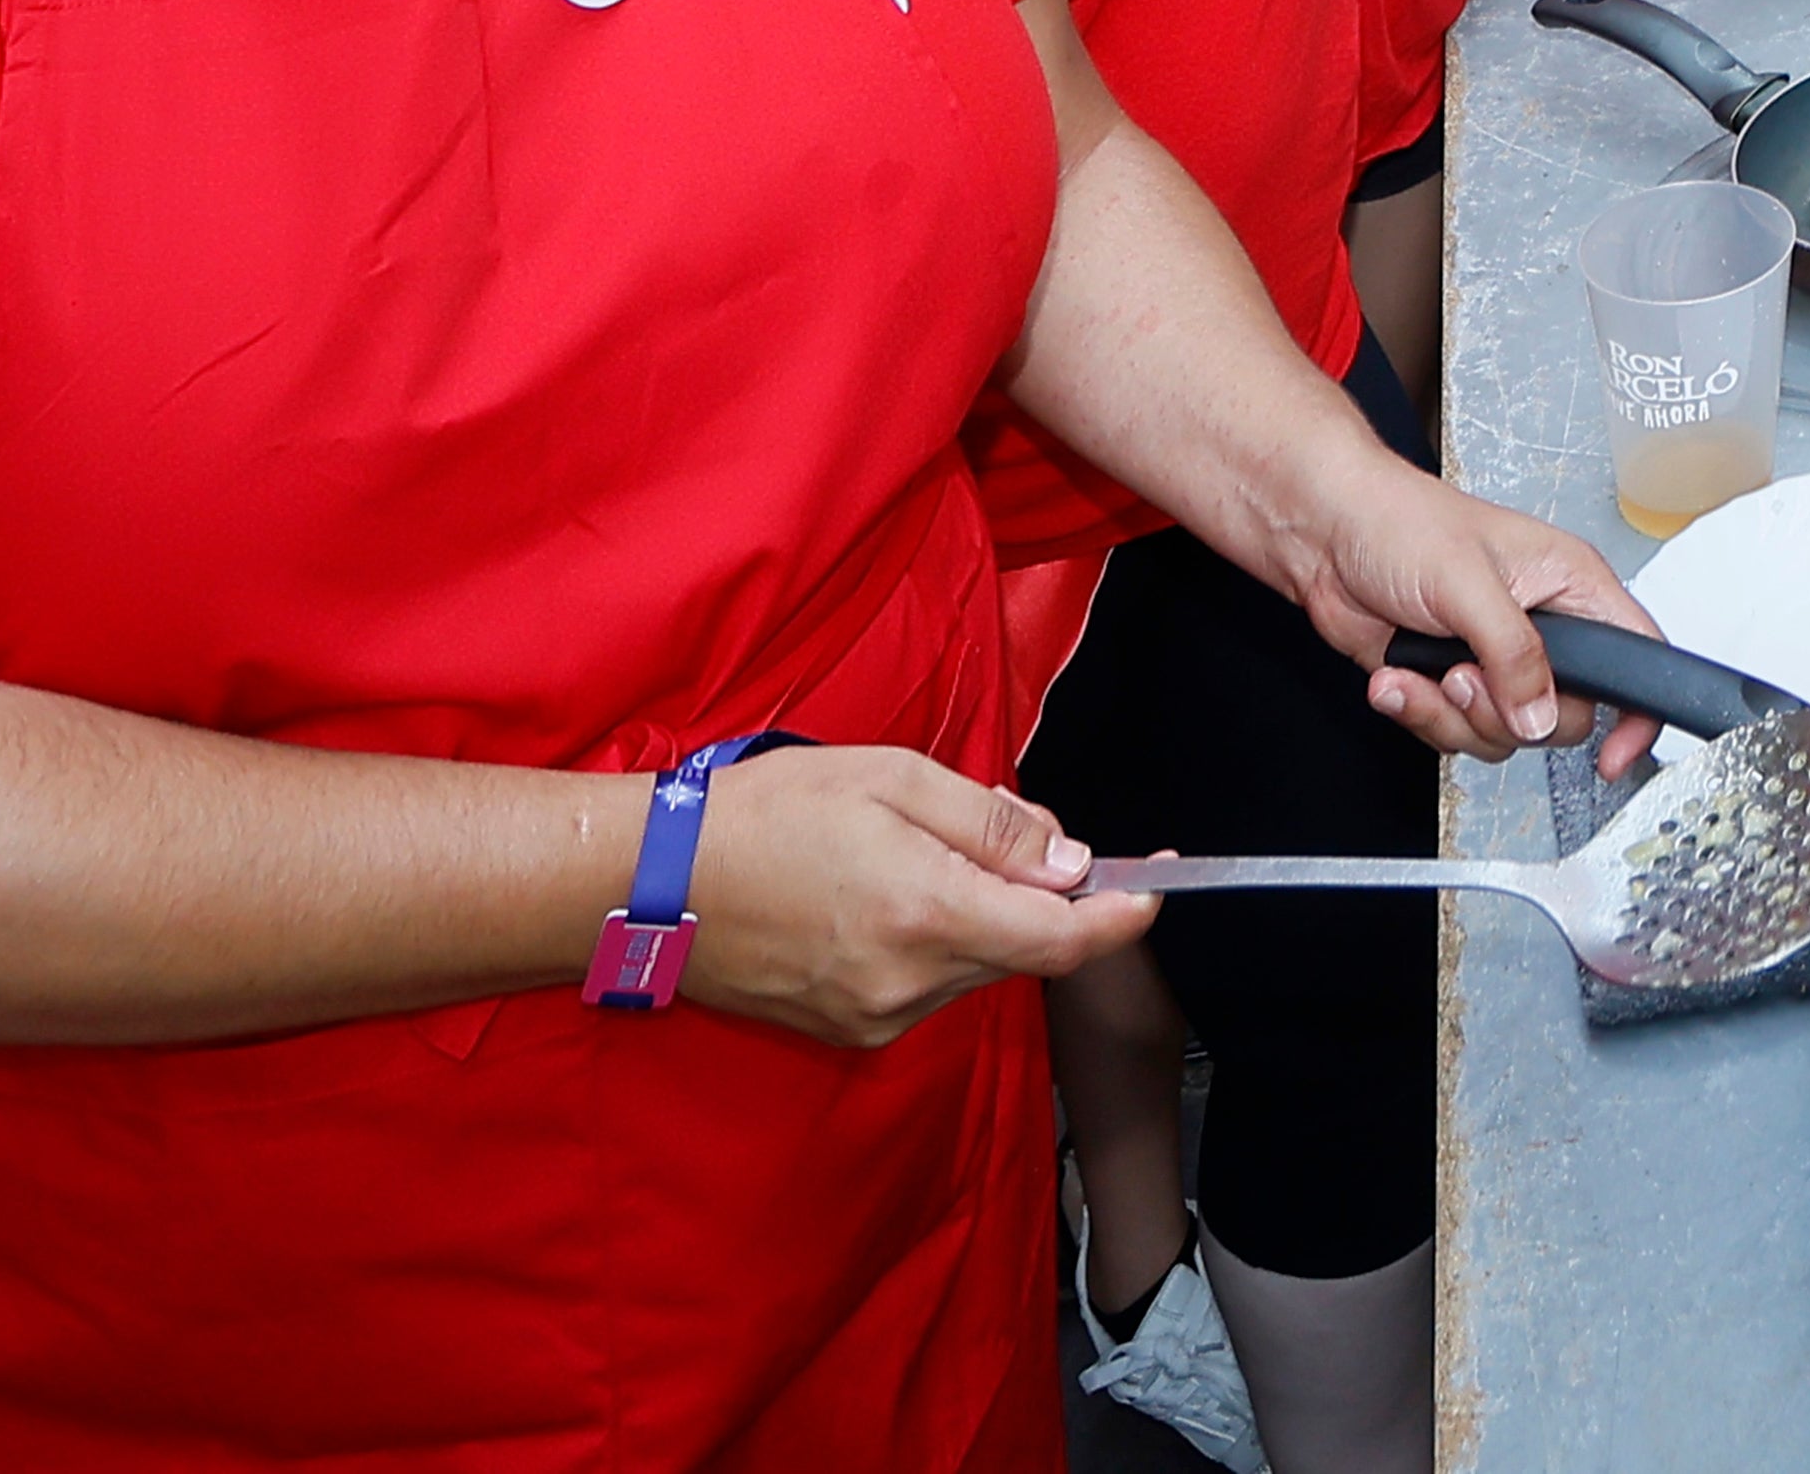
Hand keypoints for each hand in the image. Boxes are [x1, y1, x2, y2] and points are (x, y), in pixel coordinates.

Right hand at [675, 744, 1145, 1047]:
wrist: (651, 884)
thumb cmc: (766, 814)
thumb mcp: (892, 778)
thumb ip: (993, 823)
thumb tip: (1070, 861)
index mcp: (930, 916)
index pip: (1065, 939)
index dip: (1125, 915)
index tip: (1158, 884)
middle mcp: (910, 984)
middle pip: (1024, 950)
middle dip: (1038, 895)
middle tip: (997, 832)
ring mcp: (876, 1017)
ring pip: (976, 967)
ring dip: (979, 916)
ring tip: (911, 856)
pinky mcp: (848, 1031)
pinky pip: (928, 986)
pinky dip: (934, 941)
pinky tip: (880, 897)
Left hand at [1278, 472, 1664, 767]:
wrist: (1325, 535)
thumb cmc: (1400, 522)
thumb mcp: (1467, 583)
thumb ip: (1514, 653)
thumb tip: (1542, 715)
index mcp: (1570, 585)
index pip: (1637, 654)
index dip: (1637, 712)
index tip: (1612, 757)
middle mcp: (1542, 627)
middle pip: (1564, 716)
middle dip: (1505, 713)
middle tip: (1464, 675)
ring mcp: (1495, 660)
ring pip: (1506, 735)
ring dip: (1452, 715)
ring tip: (1423, 668)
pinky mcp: (1450, 683)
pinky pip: (1455, 734)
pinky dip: (1419, 714)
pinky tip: (1396, 675)